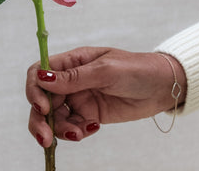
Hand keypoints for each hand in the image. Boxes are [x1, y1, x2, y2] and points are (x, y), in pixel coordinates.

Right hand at [26, 46, 186, 146]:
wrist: (163, 87)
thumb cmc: (136, 69)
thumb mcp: (105, 70)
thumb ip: (74, 77)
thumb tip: (42, 77)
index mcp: (72, 61)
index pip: (40, 71)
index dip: (35, 89)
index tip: (42, 106)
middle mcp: (71, 80)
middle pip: (43, 98)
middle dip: (40, 119)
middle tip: (46, 137)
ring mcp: (80, 98)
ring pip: (55, 116)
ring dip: (59, 129)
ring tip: (77, 135)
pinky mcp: (89, 115)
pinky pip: (73, 127)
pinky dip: (76, 132)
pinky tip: (92, 129)